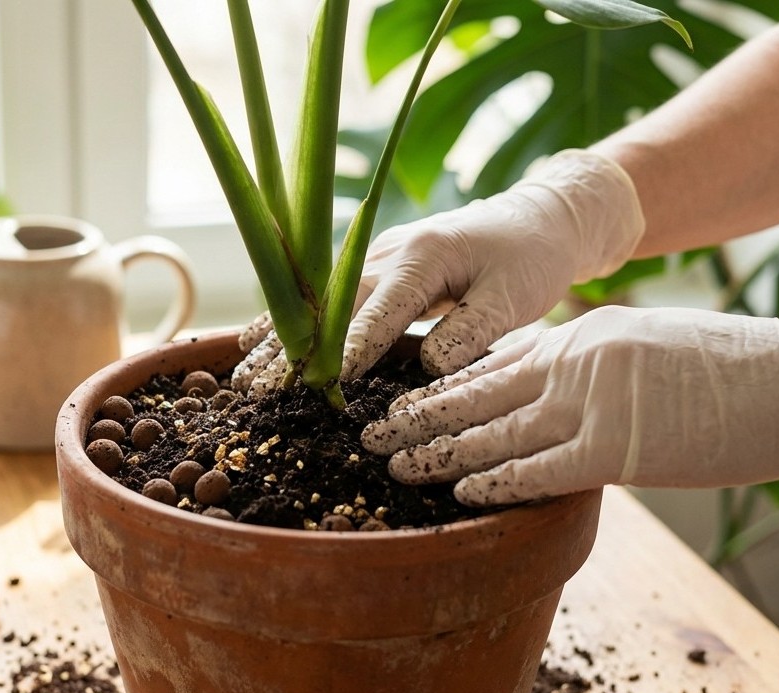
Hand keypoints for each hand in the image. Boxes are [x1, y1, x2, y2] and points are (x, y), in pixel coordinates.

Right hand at [231, 149, 644, 390]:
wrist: (537, 217)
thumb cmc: (531, 258)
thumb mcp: (516, 297)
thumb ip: (474, 330)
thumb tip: (428, 366)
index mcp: (424, 255)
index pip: (380, 308)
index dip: (352, 345)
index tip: (326, 380)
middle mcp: (387, 250)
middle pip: (331, 304)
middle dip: (294, 347)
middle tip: (258, 387)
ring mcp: (373, 256)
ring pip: (317, 300)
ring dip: (278, 337)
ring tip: (241, 375)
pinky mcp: (372, 267)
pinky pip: (322, 297)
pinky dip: (288, 320)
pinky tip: (253, 345)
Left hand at [361, 304, 778, 505]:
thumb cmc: (734, 370)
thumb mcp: (650, 347)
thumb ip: (596, 365)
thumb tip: (557, 392)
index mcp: (584, 334)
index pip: (496, 360)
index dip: (444, 383)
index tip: (403, 397)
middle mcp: (576, 360)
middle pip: (476, 390)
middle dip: (418, 413)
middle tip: (367, 430)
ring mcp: (593, 402)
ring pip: (493, 429)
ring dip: (436, 449)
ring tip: (392, 464)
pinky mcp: (616, 447)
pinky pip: (536, 468)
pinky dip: (493, 480)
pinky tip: (458, 492)